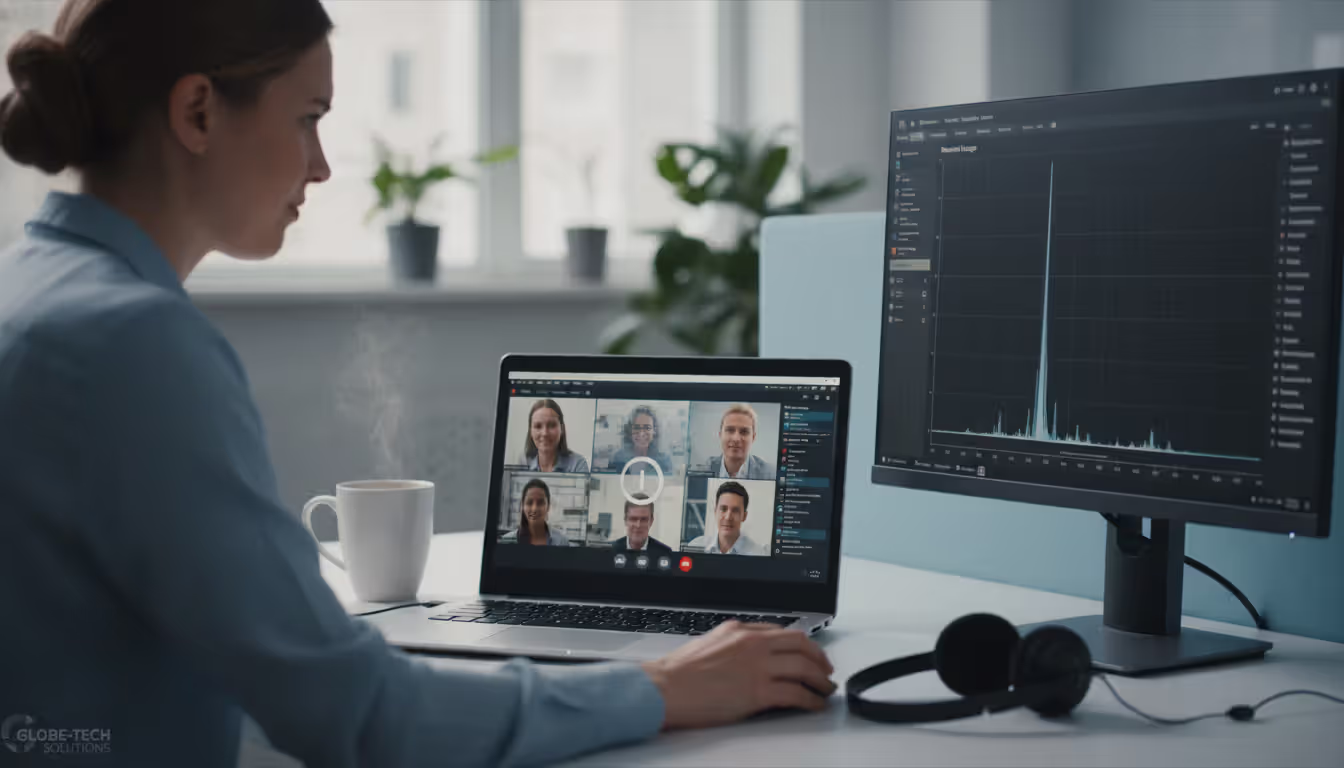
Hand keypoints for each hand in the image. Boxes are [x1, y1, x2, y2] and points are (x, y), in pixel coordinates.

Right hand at [640, 621, 836, 729]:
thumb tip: (752, 649)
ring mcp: (757, 668)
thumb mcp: (710, 641)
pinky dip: (810, 700)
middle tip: (826, 669)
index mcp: (741, 630)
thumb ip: (734, 641)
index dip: (803, 644)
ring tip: (825, 689)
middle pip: (800, 645)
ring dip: (820, 680)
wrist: (665, 688)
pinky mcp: (758, 692)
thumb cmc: (679, 671)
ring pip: (804, 668)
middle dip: (819, 658)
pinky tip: (814, 704)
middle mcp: (753, 645)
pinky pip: (796, 694)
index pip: (783, 632)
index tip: (809, 653)